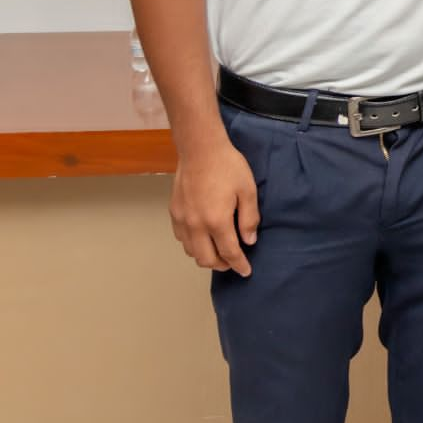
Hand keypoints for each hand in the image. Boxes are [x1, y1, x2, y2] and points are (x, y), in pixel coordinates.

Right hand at [169, 130, 258, 275]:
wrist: (200, 149)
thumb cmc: (228, 167)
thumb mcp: (248, 191)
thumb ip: (249, 219)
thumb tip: (249, 241)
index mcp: (217, 221)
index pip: (229, 253)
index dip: (239, 265)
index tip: (246, 272)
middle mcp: (196, 225)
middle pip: (206, 259)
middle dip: (222, 265)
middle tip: (234, 261)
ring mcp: (182, 220)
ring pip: (191, 251)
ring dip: (206, 256)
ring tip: (219, 250)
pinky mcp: (174, 213)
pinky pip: (181, 239)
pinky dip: (193, 245)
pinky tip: (203, 237)